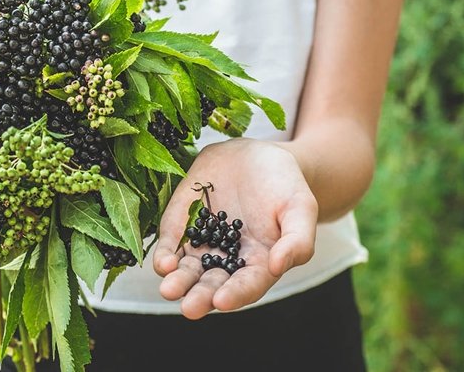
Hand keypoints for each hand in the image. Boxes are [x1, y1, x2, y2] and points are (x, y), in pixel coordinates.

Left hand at [152, 138, 317, 318]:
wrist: (256, 156)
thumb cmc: (284, 185)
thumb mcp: (300, 208)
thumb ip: (297, 240)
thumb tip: (277, 266)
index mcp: (258, 264)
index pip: (246, 286)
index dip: (235, 294)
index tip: (222, 300)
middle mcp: (227, 260)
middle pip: (211, 285)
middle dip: (199, 297)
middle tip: (189, 307)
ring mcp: (201, 243)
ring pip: (187, 271)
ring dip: (177, 282)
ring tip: (169, 288)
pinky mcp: (181, 224)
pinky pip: (171, 244)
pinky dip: (164, 255)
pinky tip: (163, 263)